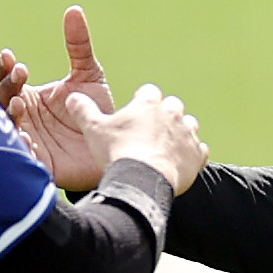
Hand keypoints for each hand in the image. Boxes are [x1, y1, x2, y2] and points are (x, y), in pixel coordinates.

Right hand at [0, 5, 115, 192]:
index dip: (5, 68)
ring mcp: (27, 138)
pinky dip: (20, 145)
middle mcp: (23, 116)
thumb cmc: (97, 112)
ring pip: (5, 126)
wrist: (113, 147)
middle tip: (20, 75)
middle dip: (6, 86)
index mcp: (29, 96)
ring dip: (8, 113)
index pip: (8, 78)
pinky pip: (22, 155)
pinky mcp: (37, 161)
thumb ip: (78, 46)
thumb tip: (73, 10)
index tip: (10, 56)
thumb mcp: (88, 75)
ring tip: (18, 104)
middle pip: (0, 99)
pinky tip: (24, 137)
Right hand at [65, 82, 206, 194]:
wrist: (143, 180)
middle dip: (164, 115)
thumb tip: (72, 97)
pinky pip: (200, 150)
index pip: (148, 92)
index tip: (135, 113)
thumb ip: (84, 111)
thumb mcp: (94, 130)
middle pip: (172, 106)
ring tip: (166, 147)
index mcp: (148, 103)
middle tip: (150, 132)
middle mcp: (172, 113)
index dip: (141, 102)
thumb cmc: (118, 152)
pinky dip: (193, 155)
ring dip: (181, 133)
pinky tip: (181, 162)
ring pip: (189, 125)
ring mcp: (187, 133)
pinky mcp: (197, 155)